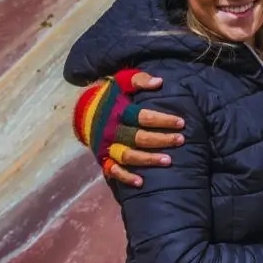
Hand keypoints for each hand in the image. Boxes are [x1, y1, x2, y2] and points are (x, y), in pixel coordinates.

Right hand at [73, 70, 185, 186]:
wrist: (81, 110)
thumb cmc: (108, 96)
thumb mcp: (120, 81)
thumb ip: (139, 80)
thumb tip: (159, 82)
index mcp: (118, 111)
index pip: (144, 117)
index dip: (163, 120)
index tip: (181, 123)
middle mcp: (112, 131)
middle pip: (139, 138)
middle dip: (162, 140)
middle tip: (180, 140)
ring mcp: (107, 146)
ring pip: (129, 156)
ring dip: (149, 159)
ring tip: (168, 161)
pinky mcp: (103, 158)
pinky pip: (114, 171)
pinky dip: (126, 177)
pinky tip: (141, 182)